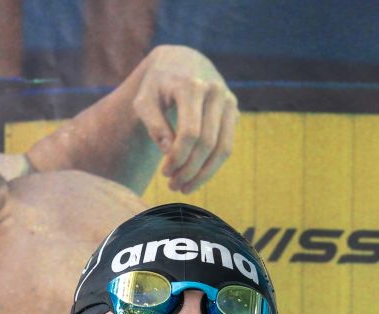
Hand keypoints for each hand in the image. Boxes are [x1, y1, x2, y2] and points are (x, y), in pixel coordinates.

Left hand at [130, 45, 237, 192]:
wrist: (181, 61)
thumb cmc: (157, 84)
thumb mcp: (144, 100)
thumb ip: (153, 124)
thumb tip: (168, 151)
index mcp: (191, 85)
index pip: (190, 132)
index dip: (178, 157)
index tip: (164, 173)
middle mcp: (215, 91)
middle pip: (207, 143)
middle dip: (190, 169)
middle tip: (173, 186)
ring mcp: (228, 101)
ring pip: (223, 148)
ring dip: (205, 174)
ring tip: (184, 187)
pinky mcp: (233, 111)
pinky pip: (227, 145)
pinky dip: (213, 165)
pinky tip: (196, 176)